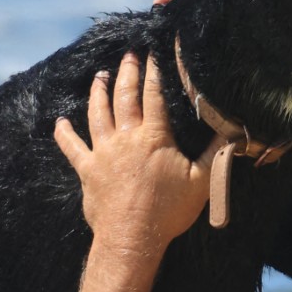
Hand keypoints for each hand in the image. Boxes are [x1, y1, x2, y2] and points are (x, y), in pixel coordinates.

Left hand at [54, 53, 220, 260]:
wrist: (131, 239)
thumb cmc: (168, 211)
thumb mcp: (201, 182)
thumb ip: (216, 154)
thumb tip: (232, 132)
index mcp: (154, 137)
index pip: (154, 95)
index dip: (155, 72)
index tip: (154, 53)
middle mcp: (126, 138)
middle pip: (124, 96)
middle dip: (126, 72)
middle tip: (128, 55)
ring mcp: (103, 152)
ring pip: (97, 113)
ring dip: (98, 92)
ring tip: (99, 76)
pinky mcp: (87, 170)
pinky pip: (72, 147)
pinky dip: (64, 134)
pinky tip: (59, 122)